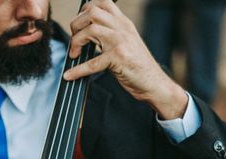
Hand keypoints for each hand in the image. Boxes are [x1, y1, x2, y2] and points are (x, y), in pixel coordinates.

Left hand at [64, 0, 187, 119]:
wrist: (155, 83)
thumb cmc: (138, 67)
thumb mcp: (126, 43)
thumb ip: (111, 35)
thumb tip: (87, 34)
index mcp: (124, 23)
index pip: (102, 1)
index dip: (85, 9)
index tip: (79, 25)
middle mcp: (122, 28)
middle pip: (92, 12)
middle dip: (76, 24)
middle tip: (75, 40)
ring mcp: (121, 42)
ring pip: (90, 30)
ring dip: (76, 42)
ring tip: (74, 54)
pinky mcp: (119, 58)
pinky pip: (92, 63)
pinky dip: (78, 70)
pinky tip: (70, 75)